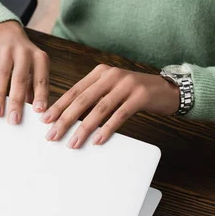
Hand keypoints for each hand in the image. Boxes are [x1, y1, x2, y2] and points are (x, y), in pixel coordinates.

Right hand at [0, 21, 49, 123]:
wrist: (9, 32)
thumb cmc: (25, 60)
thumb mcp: (34, 70)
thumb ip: (34, 89)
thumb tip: (34, 113)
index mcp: (39, 58)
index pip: (41, 79)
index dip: (40, 95)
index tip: (39, 111)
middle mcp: (24, 52)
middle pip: (20, 78)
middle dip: (16, 101)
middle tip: (13, 119)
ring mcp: (6, 50)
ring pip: (1, 74)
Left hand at [41, 64, 179, 147]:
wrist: (169, 89)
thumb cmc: (136, 94)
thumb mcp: (112, 90)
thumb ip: (94, 98)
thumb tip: (69, 119)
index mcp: (100, 73)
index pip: (74, 91)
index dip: (59, 106)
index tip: (45, 121)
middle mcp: (111, 75)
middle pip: (83, 100)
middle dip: (65, 119)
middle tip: (53, 135)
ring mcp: (126, 84)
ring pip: (99, 108)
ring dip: (84, 128)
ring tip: (73, 142)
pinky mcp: (140, 96)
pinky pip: (119, 114)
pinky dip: (107, 128)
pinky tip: (98, 140)